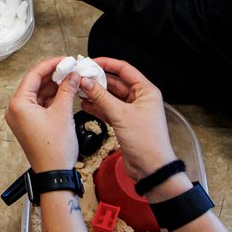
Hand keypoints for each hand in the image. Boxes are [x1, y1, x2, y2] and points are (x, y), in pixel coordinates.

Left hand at [6, 57, 79, 171]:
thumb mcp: (63, 113)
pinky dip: (51, 97)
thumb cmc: (54, 149)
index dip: (51, 64)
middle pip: (34, 83)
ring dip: (53, 86)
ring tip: (70, 78)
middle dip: (53, 75)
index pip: (33, 75)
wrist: (54, 174)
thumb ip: (67, 89)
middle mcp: (15, 109)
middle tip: (70, 67)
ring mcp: (21, 117)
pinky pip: (39, 104)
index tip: (64, 59)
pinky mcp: (28, 124)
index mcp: (18, 104)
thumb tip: (72, 75)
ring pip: (37, 93)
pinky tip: (65, 92)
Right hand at [77, 57, 177, 182]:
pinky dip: (97, 107)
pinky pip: (109, 109)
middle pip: (116, 82)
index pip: (124, 69)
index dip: (107, 64)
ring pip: (110, 97)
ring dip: (95, 94)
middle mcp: (140, 98)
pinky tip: (85, 105)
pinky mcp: (124, 122)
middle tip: (80, 77)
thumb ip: (101, 97)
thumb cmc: (146, 141)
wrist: (151, 168)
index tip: (90, 62)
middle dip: (98, 80)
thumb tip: (86, 82)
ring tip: (79, 90)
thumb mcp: (121, 115)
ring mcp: (131, 111)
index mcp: (146, 91)